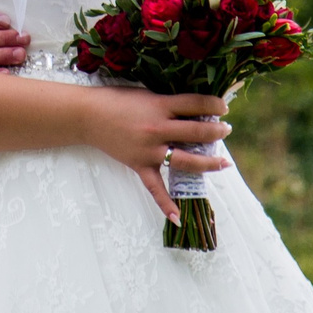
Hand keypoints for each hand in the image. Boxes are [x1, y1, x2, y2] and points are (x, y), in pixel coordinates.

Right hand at [80, 88, 230, 223]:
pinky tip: (179, 218)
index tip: (224, 108)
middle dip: (216, 131)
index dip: (214, 104)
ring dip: (208, 163)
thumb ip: (168, 102)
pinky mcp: (139, 165)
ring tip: (223, 162)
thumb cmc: (116, 100)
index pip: (195, 104)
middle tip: (225, 130)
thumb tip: (195, 110)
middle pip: (196, 132)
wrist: (87, 116)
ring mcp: (149, 150)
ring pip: (186, 161)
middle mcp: (157, 129)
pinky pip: (155, 188)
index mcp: (159, 105)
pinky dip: (166, 204)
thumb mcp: (146, 94)